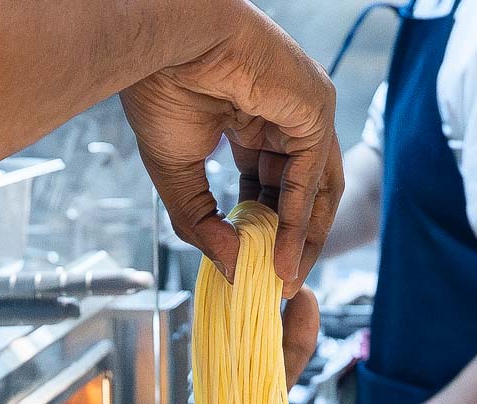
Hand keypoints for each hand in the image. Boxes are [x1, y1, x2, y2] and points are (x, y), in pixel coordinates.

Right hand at [120, 1, 342, 296]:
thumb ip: (204, 224)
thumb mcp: (178, 176)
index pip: (272, 187)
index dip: (264, 231)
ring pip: (315, 188)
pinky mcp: (315, 107)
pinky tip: (280, 251)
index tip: (255, 269)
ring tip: (282, 278)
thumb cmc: (162, 91)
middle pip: (302, 192)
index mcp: (253, 123)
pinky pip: (310, 176)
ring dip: (300, 239)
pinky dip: (297, 218)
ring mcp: (305, 110)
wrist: (161, 46)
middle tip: (278, 284)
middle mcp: (285, 117)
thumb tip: (230, 267)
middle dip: (290, 242)